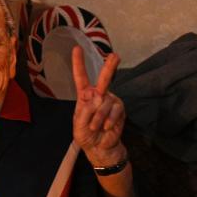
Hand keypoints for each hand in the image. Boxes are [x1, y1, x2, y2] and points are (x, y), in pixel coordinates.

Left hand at [72, 46, 125, 166]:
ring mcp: (110, 102)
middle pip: (104, 79)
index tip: (77, 48)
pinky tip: (105, 127)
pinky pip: (115, 111)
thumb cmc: (86, 135)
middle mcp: (98, 95)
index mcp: (85, 96)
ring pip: (105, 102)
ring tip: (95, 127)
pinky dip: (108, 120)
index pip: (81, 78)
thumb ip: (85, 112)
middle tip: (115, 55)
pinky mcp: (120, 110)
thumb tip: (97, 99)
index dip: (79, 64)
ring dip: (98, 117)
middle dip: (110, 67)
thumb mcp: (78, 125)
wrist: (99, 148)